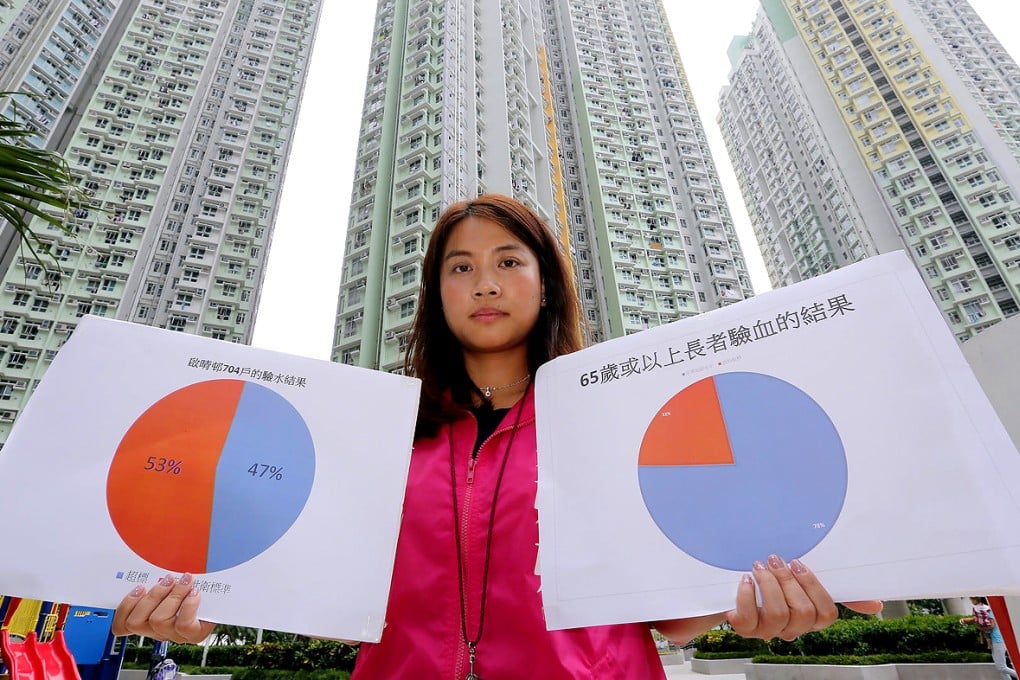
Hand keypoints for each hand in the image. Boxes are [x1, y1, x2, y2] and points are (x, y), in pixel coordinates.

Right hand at [111, 573, 215, 642]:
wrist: (223, 598)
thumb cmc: (195, 586)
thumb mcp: (170, 580)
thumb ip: (156, 576)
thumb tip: (149, 554)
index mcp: (147, 620)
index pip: (121, 625)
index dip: (125, 607)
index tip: (138, 586)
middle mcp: (158, 631)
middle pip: (137, 621)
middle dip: (152, 596)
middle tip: (167, 580)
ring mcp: (174, 635)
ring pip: (158, 621)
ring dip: (172, 596)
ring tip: (184, 582)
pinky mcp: (193, 635)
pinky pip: (183, 624)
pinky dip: (188, 605)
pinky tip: (195, 592)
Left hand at [727, 555, 882, 640]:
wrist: (726, 583)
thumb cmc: (768, 578)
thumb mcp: (801, 577)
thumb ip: (837, 588)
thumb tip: (876, 604)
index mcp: (808, 616)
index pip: (827, 615)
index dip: (814, 588)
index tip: (798, 564)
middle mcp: (789, 628)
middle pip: (803, 614)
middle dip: (789, 581)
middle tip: (775, 559)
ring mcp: (766, 630)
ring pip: (779, 615)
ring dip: (769, 585)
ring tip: (758, 567)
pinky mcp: (743, 628)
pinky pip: (749, 618)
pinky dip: (746, 595)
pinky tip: (744, 580)